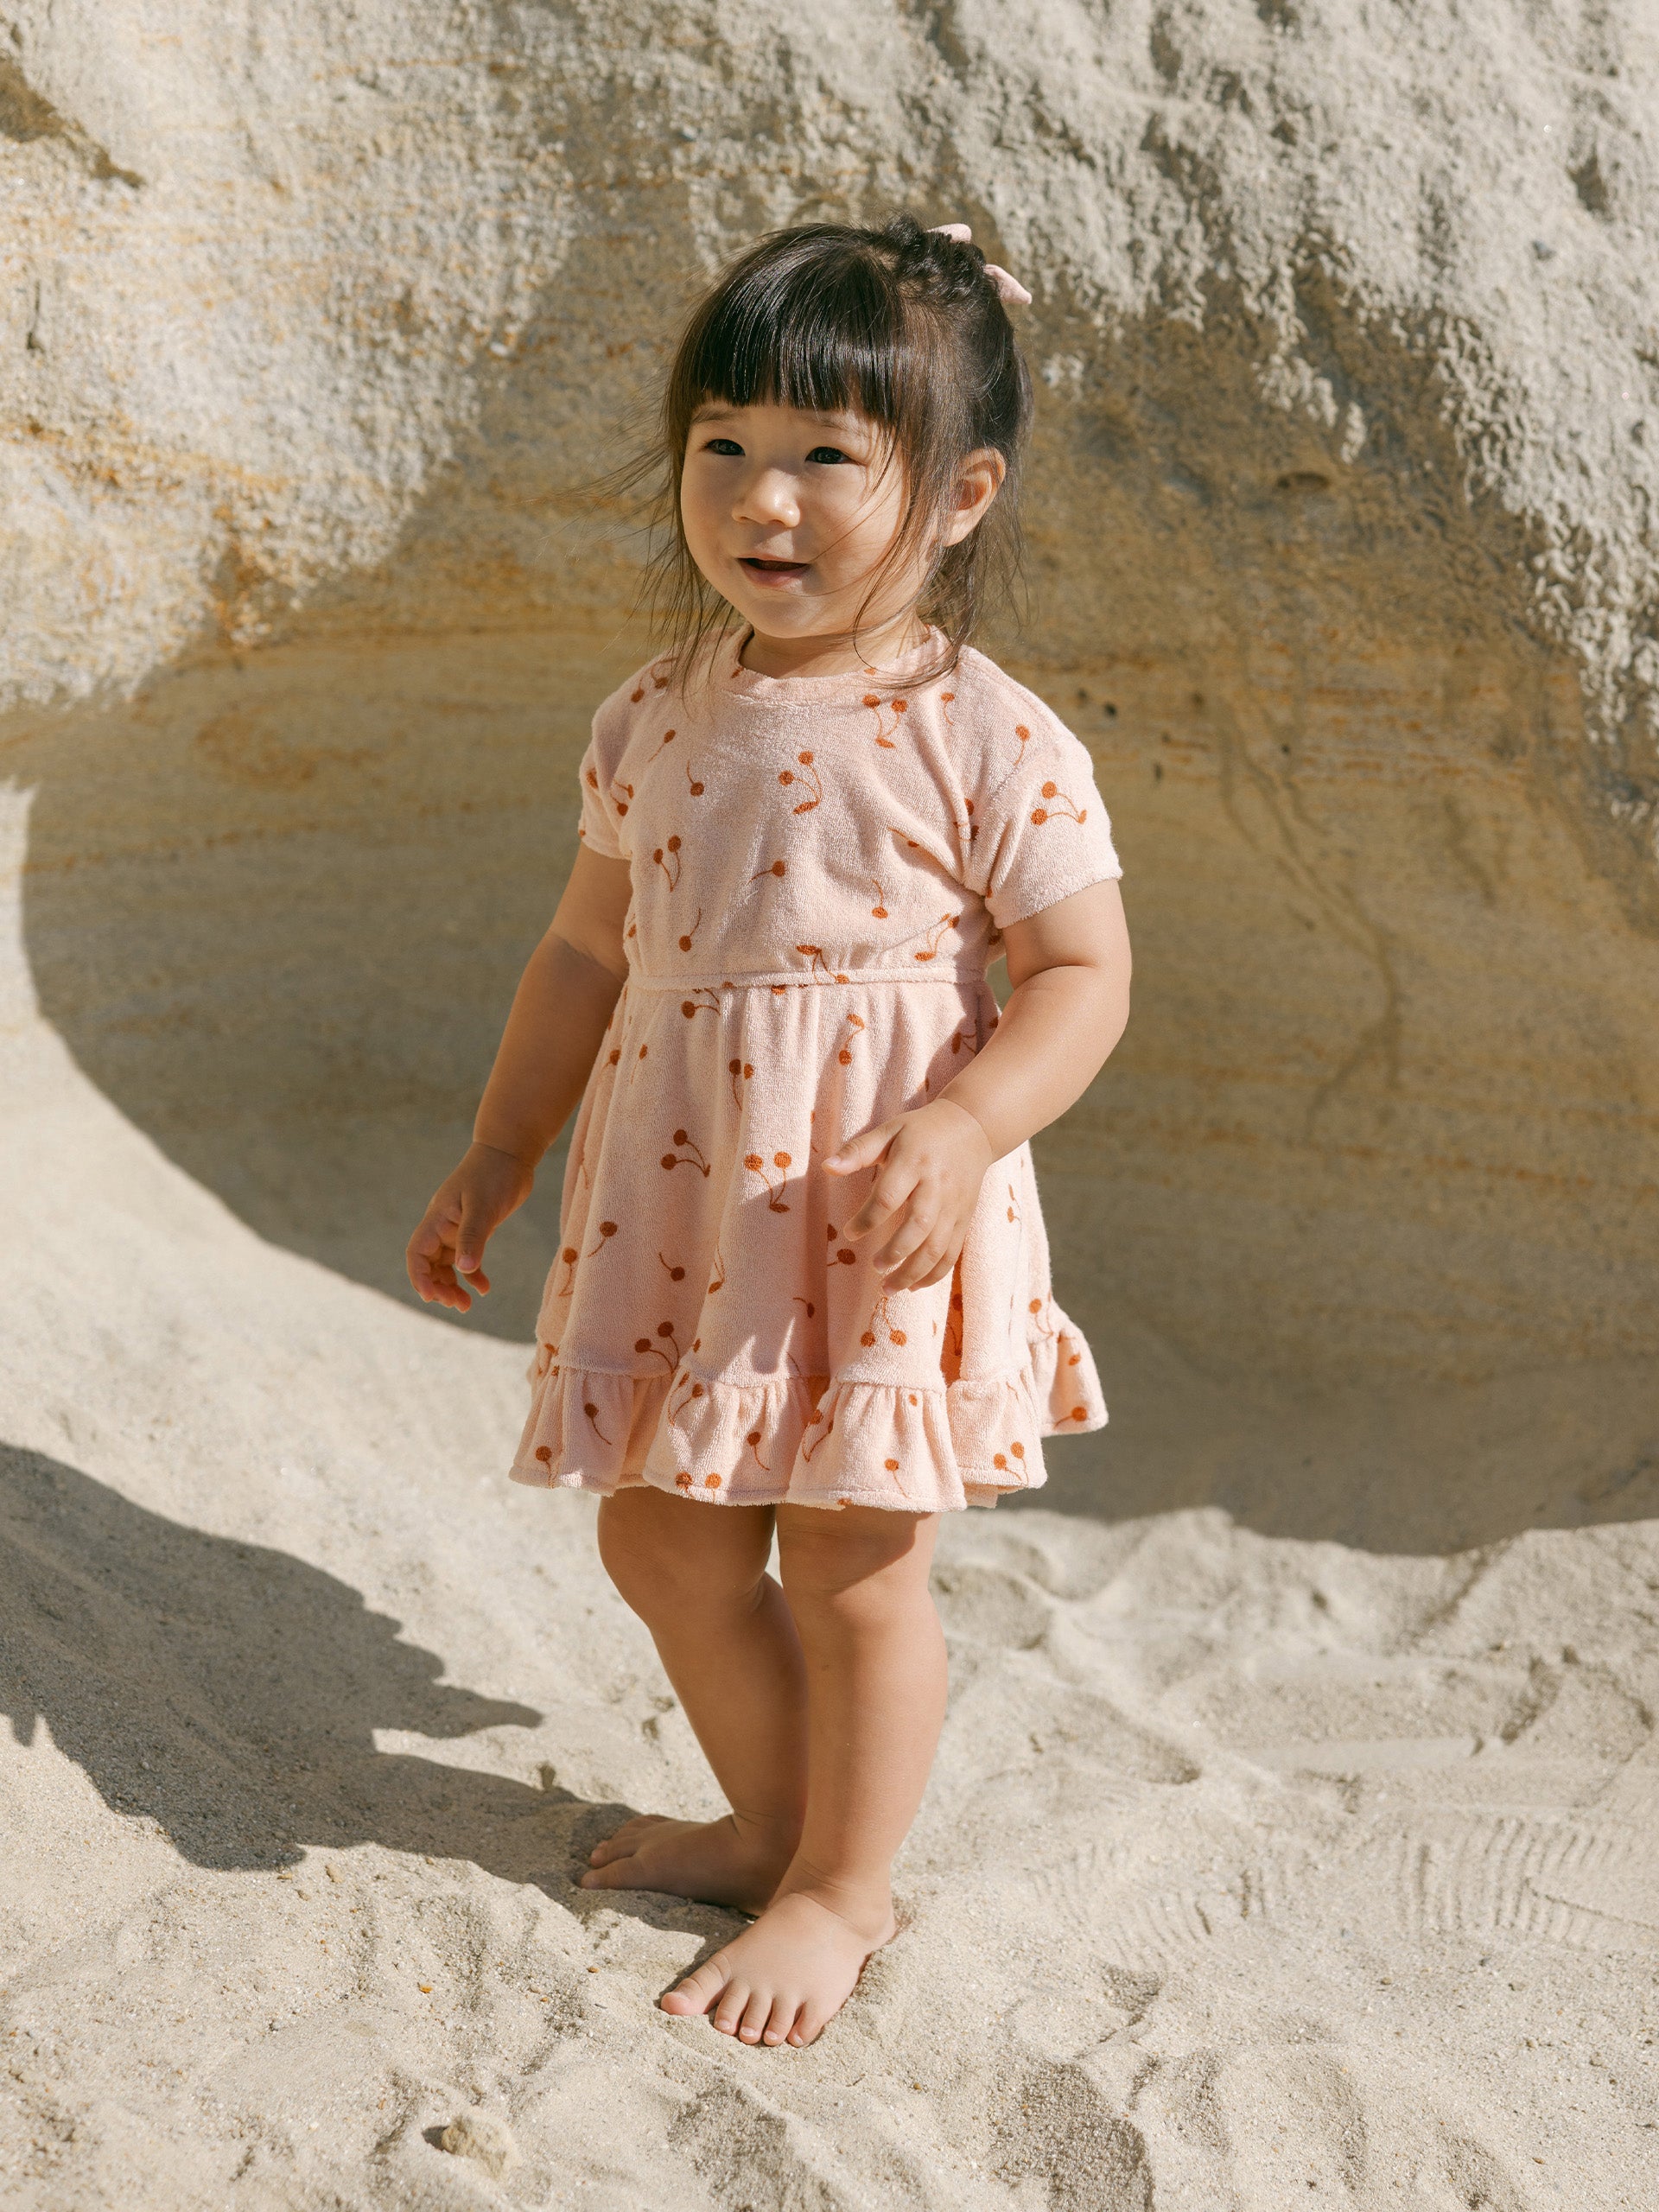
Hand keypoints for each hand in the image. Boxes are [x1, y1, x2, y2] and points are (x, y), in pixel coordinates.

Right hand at [405, 1142, 534, 1312]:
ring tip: (465, 1305)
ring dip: (453, 1285)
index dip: (419, 1277)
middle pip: (430, 1264)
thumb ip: (473, 1237)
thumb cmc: (493, 1174)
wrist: (511, 1153)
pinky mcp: (476, 1229)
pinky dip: (473, 1274)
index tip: (430, 1297)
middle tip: (456, 1305)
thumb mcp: (483, 1207)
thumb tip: (464, 1269)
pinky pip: (468, 1257)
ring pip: (448, 1264)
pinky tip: (483, 1288)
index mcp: (438, 1219)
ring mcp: (459, 1228)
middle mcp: (444, 1226)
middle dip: (439, 1287)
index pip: (417, 1253)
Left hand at [823, 1099, 993, 1291]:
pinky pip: (953, 1252)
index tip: (849, 1233)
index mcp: (914, 1162)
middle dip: (895, 1253)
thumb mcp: (889, 1130)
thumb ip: (857, 1151)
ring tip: (888, 1288)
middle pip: (918, 1226)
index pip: (888, 1197)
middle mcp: (937, 1186)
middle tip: (874, 1267)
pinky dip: (935, 1274)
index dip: (867, 1219)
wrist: (973, 1128)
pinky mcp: (965, 1217)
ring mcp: (954, 1205)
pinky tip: (914, 1286)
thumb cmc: (921, 1131)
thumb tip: (826, 1168)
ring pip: (938, 1246)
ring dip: (914, 1272)